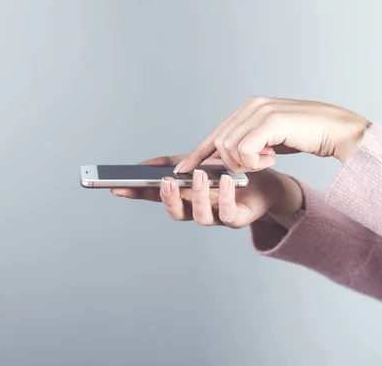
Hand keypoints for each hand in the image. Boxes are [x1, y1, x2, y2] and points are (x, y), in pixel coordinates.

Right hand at [111, 155, 303, 229]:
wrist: (265, 179)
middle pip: (175, 212)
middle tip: (165, 182)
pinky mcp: (237, 218)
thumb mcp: (197, 162)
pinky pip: (228, 214)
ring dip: (196, 196)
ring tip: (197, 176)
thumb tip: (143, 165)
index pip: (154, 197)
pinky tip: (223, 179)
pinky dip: (224, 197)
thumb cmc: (228, 172)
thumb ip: (172, 163)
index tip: (116, 187)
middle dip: (168, 198)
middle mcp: (196, 209)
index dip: (135, 194)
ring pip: (199, 216)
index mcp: (184, 195)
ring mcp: (216, 216)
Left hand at [174, 97, 369, 172]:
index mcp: (250, 107)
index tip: (182, 169)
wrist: (338, 130)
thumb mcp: (272, 140)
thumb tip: (227, 159)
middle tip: (255, 166)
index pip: (216, 132)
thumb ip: (250, 143)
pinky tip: (272, 159)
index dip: (198, 152)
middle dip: (229, 163)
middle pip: (219, 142)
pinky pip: (245, 150)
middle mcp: (252, 105)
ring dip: (246, 163)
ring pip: (229, 148)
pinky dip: (255, 162)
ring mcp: (261, 111)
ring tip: (268, 160)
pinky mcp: (271, 121)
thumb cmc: (308, 136)